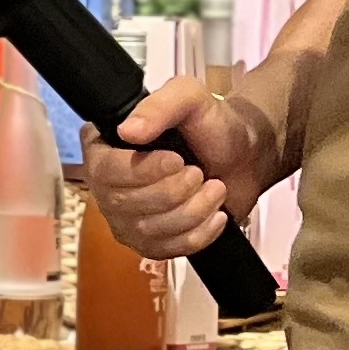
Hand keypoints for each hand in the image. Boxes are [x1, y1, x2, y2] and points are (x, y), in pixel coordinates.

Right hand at [89, 79, 280, 260]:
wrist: (243, 157)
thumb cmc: (212, 127)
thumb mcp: (189, 99)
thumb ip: (158, 107)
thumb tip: (128, 131)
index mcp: (105, 145)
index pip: (104, 171)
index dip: (143, 171)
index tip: (177, 159)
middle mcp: (105, 184)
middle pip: (125, 204)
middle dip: (174, 191)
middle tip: (198, 172)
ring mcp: (124, 218)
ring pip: (148, 230)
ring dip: (193, 210)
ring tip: (213, 188)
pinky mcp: (149, 243)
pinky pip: (167, 250)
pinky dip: (199, 233)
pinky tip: (213, 213)